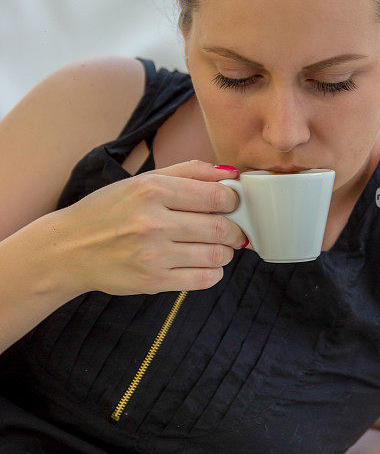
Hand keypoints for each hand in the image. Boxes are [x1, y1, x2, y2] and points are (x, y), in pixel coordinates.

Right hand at [55, 159, 247, 295]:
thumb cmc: (109, 211)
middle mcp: (153, 222)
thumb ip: (189, 171)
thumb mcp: (143, 180)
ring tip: (216, 245)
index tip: (233, 204)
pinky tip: (203, 263)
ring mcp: (153, 255)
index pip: (216, 197)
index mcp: (152, 190)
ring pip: (216, 255)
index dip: (234, 201)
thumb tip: (231, 174)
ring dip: (225, 251)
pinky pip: (203, 279)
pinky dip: (213, 272)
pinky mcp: (153, 282)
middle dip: (235, 229)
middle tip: (232, 229)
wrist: (69, 249)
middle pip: (220, 228)